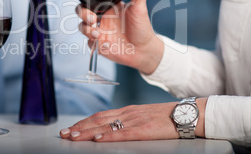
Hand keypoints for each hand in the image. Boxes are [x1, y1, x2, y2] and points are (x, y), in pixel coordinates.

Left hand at [59, 98, 205, 141]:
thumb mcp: (143, 115)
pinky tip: (97, 139)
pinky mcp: (143, 130)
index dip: (83, 122)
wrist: (187, 114)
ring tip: (72, 137)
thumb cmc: (166, 117)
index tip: (70, 128)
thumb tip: (113, 128)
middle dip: (79, 127)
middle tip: (64, 134)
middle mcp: (127, 114)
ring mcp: (134, 121)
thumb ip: (128, 120)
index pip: (99, 116)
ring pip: (105, 126)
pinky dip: (108, 136)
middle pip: (97, 120)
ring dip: (86, 132)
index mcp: (127, 110)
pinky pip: (122, 133)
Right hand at [65, 0, 163, 74]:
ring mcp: (98, 30)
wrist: (144, 50)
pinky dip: (94, 43)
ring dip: (86, 29)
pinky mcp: (98, 44)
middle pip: (81, 10)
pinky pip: (89, 43)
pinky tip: (106, 44)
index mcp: (107, 6)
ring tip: (97, 34)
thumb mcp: (140, 7)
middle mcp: (101, 17)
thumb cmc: (142, 28)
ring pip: (82, 26)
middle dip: (81, 13)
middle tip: (92, 18)